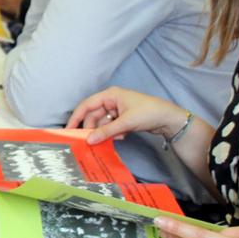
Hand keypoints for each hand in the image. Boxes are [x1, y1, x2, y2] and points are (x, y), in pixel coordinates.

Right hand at [66, 86, 186, 142]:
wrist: (169, 119)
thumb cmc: (148, 112)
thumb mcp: (126, 123)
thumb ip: (106, 131)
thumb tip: (89, 140)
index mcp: (110, 95)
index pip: (87, 105)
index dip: (76, 117)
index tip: (69, 130)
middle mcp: (111, 101)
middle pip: (93, 115)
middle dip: (92, 128)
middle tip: (87, 142)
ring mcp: (117, 110)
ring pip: (102, 123)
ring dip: (104, 133)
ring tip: (111, 140)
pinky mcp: (122, 119)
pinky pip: (110, 127)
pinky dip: (112, 134)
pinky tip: (121, 138)